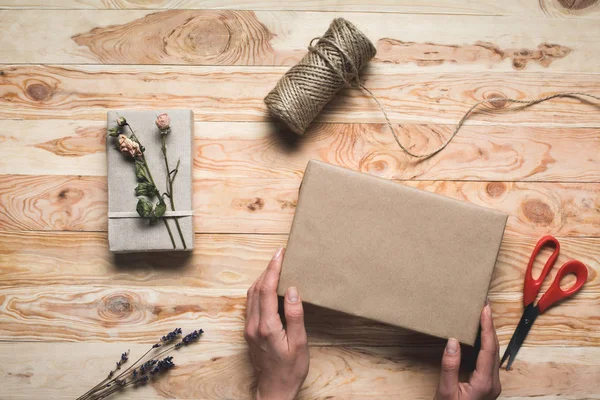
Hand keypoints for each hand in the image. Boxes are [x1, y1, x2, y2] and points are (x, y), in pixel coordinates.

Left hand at [244, 248, 309, 399]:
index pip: (267, 289)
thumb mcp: (300, 343)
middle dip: (267, 269)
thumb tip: (292, 289)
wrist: (274, 389)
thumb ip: (295, 315)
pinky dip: (259, 289)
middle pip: (257, 288)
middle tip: (279, 255)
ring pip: (251, 294)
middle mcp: (253, 325)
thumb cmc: (290, 369)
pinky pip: (251, 303)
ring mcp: (249, 328)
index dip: (273, 268)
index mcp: (267, 326)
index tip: (280, 253)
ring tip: (275, 266)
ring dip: (262, 277)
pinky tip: (268, 286)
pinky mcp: (249, 331)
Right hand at [435, 303, 501, 399]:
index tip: (484, 309)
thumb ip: (449, 366)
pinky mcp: (486, 385)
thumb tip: (452, 340)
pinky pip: (488, 360)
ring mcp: (491, 385)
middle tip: (484, 305)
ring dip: (488, 334)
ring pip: (493, 354)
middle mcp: (493, 383)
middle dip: (490, 326)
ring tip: (481, 315)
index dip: (487, 327)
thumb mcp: (445, 391)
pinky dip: (484, 344)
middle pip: (495, 348)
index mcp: (485, 383)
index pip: (489, 348)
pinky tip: (477, 336)